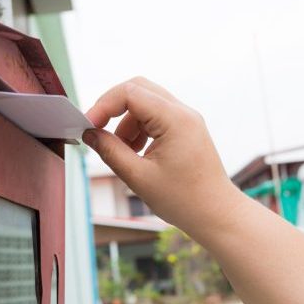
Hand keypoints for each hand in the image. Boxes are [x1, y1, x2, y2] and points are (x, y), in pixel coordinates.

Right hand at [82, 77, 242, 234]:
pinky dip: (137, 129)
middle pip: (138, 89)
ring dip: (125, 122)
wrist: (216, 214)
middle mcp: (183, 113)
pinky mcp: (185, 130)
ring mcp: (186, 120)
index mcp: (175, 120)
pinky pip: (154, 117)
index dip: (104, 105)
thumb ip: (110, 151)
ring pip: (144, 103)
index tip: (88, 125)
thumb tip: (90, 134)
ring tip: (121, 151)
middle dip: (112, 107)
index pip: (130, 93)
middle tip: (96, 129)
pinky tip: (134, 152)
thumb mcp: (138, 177)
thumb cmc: (184, 200)